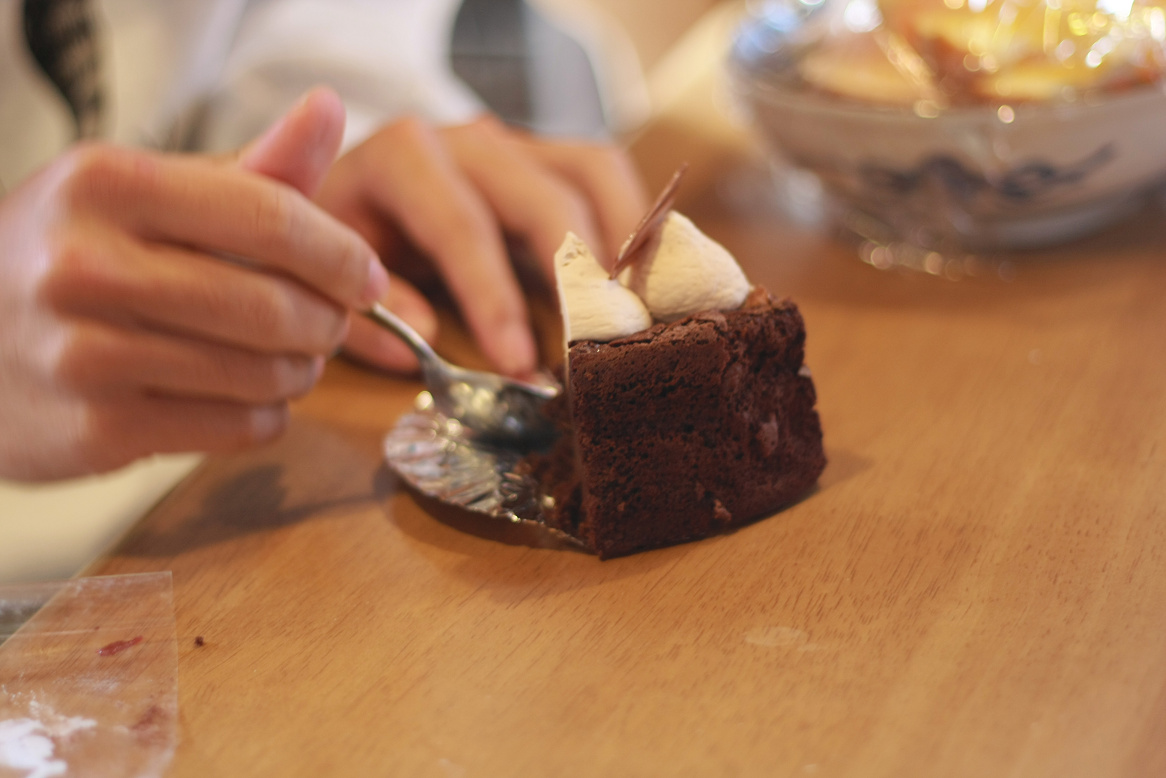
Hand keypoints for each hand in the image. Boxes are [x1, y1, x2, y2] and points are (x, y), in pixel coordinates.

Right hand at [0, 89, 388, 480]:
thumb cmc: (72, 255)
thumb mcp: (146, 192)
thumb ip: (250, 165)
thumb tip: (330, 109)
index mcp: (106, 187)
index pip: (270, 216)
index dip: (341, 255)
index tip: (367, 277)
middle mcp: (84, 266)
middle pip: (272, 306)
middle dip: (327, 320)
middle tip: (331, 321)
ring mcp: (84, 355)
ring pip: (262, 374)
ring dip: (302, 370)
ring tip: (293, 356)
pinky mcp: (96, 429)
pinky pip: (237, 427)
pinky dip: (269, 413)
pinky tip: (253, 393)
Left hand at [315, 115, 648, 375]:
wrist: (340, 191)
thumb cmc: (336, 240)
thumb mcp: (324, 275)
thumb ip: (364, 311)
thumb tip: (423, 341)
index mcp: (400, 159)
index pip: (460, 225)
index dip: (493, 297)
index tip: (517, 363)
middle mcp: (467, 141)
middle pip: (541, 196)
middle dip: (575, 276)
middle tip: (597, 346)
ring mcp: (516, 146)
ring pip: (592, 172)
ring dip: (624, 243)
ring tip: (639, 313)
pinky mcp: (548, 162)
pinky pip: (606, 178)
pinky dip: (634, 225)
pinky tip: (645, 281)